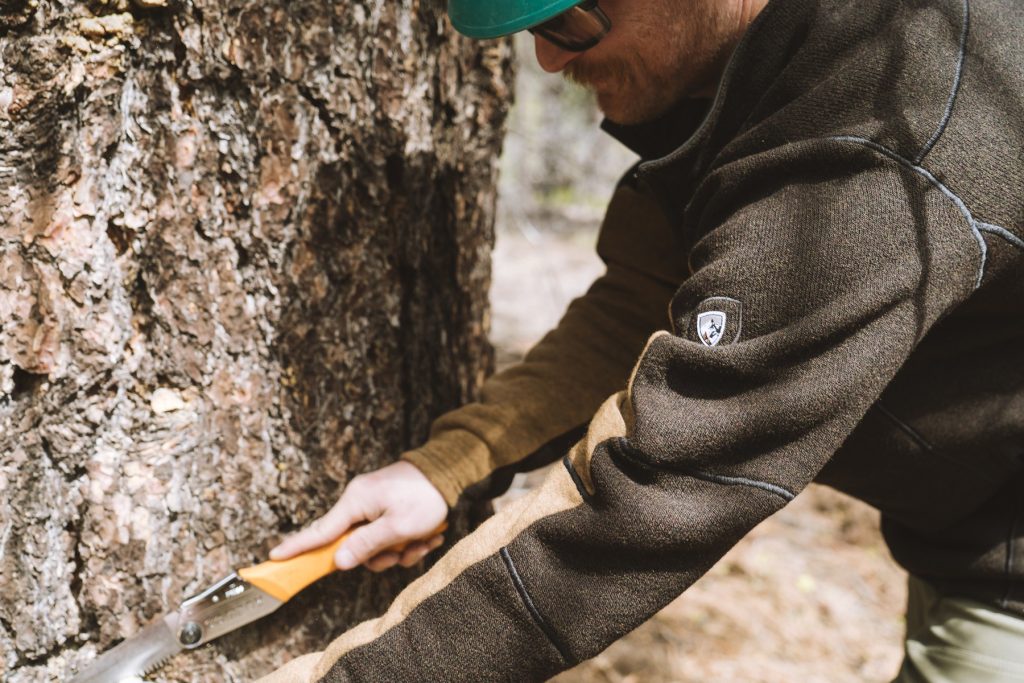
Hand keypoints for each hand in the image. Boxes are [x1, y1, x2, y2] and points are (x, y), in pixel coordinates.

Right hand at [269, 460, 447, 571]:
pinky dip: (410, 541)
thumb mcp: (398, 526)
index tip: (274, 557)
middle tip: (406, 550)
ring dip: (402, 549)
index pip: (320, 530)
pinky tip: (429, 535)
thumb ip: (366, 545)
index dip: (299, 546)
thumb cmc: (425, 497)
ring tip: (424, 539)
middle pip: (355, 546)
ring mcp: (375, 505)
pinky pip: (391, 536)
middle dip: (383, 555)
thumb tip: (338, 561)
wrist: (450, 472)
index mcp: (356, 502)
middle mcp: (360, 502)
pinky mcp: (388, 508)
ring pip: (377, 545)